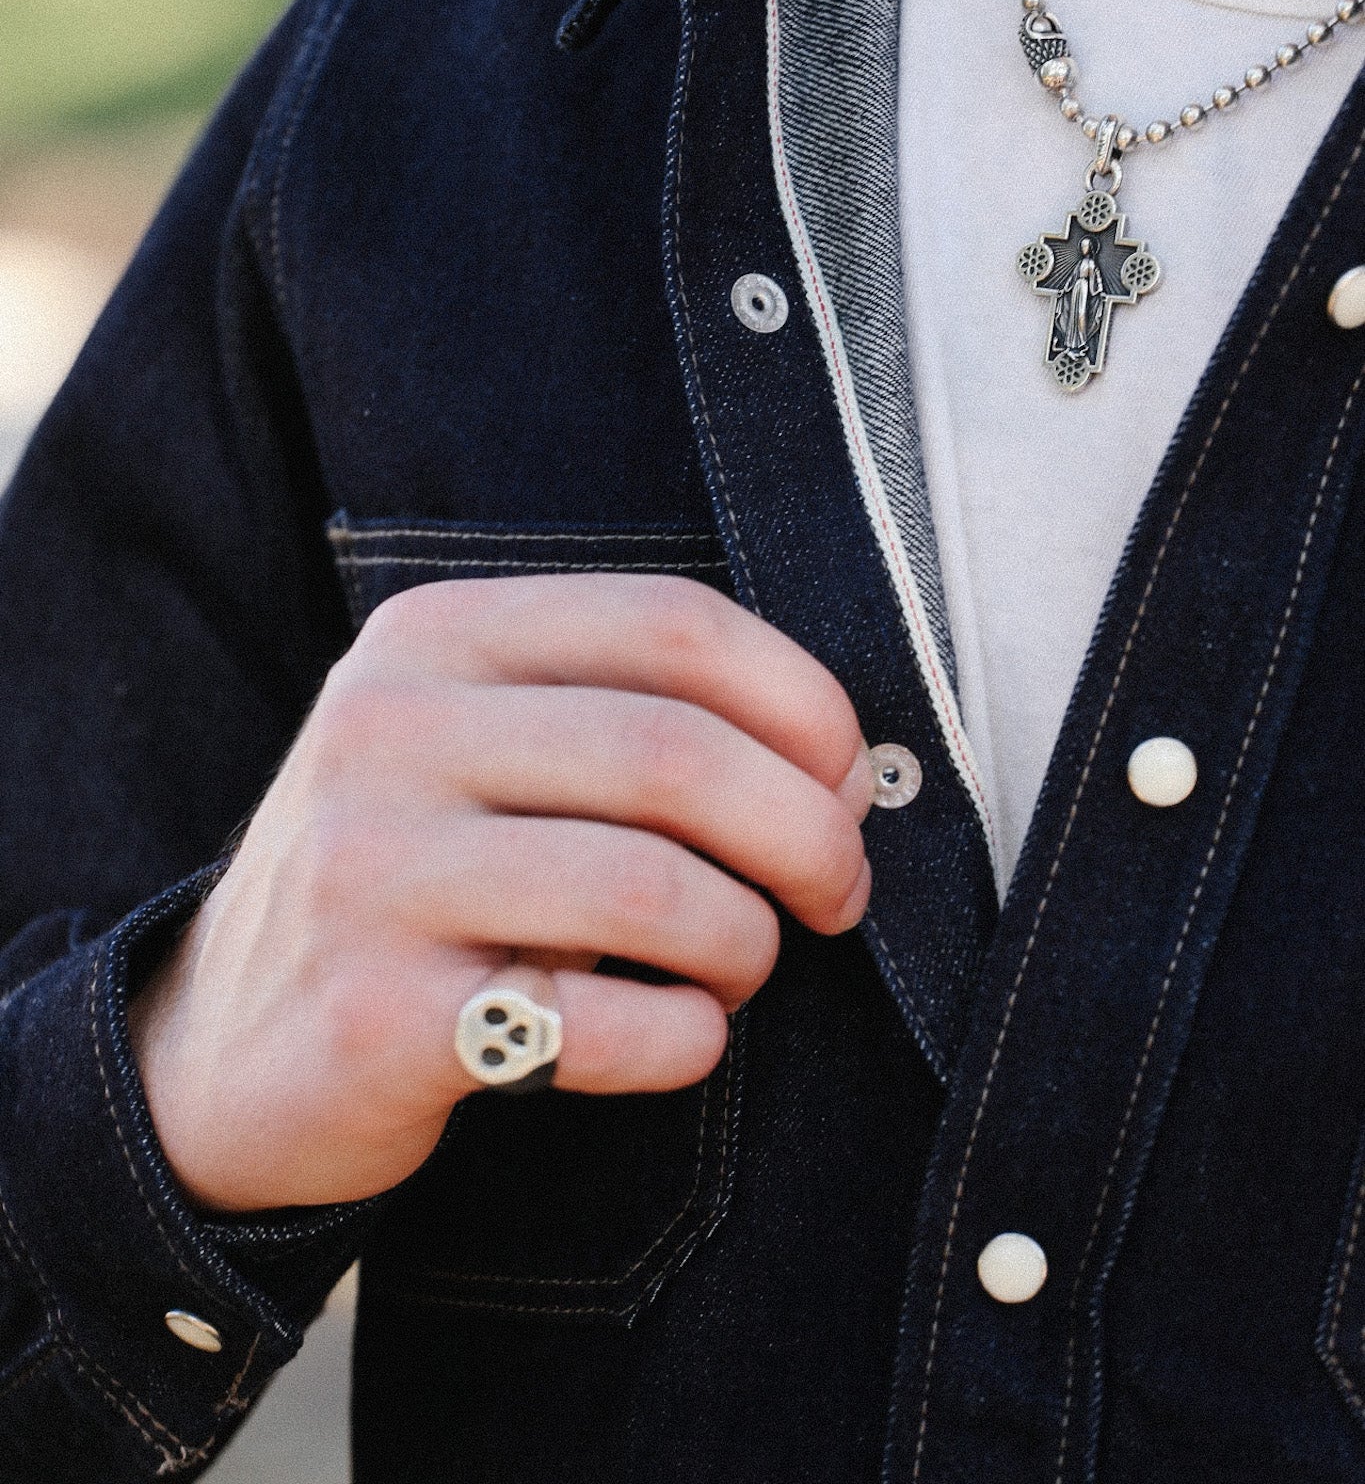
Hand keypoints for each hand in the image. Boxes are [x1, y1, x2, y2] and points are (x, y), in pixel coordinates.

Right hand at [128, 575, 872, 1212]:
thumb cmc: (411, 875)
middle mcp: (391, 728)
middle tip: (839, 892)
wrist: (221, 1044)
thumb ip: (632, 717)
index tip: (850, 779)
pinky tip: (679, 1036)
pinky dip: (686, 1040)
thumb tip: (845, 767)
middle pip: (676, 753)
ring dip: (747, 943)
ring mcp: (372, 869)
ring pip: (652, 888)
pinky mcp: (376, 1014)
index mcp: (435, 635)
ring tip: (742, 968)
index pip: (673, 623)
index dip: (804, 701)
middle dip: (807, 832)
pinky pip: (601, 1027)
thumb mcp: (480, 745)